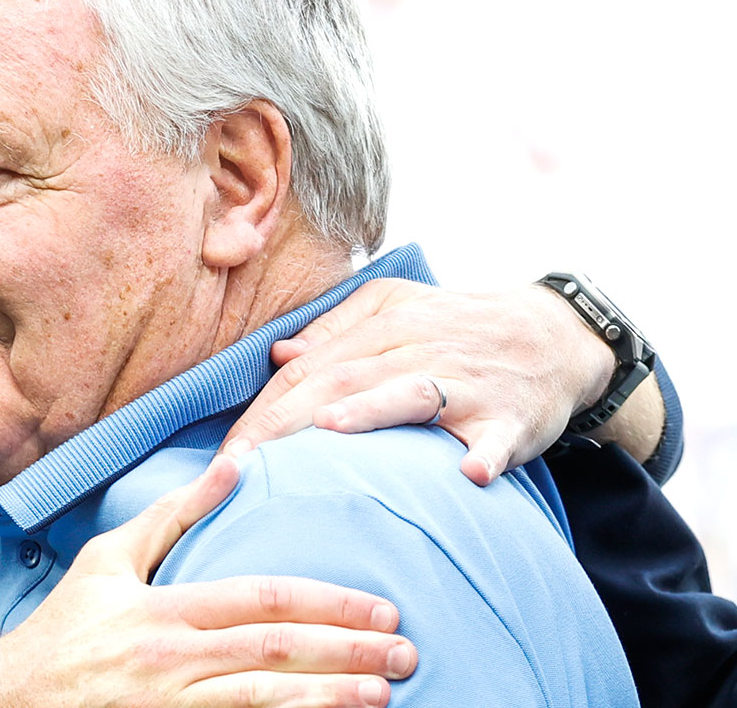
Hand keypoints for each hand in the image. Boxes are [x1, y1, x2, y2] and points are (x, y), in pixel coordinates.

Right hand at [0, 455, 414, 707]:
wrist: (18, 697)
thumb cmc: (67, 624)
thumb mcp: (109, 558)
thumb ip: (174, 513)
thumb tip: (233, 462)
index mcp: (162, 609)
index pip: (258, 600)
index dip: (324, 602)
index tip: (378, 607)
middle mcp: (171, 658)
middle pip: (273, 651)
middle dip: (346, 650)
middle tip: (405, 650)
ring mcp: (173, 705)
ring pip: (264, 700)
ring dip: (329, 696)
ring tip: (383, 692)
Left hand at [220, 279, 615, 485]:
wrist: (557, 334)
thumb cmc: (459, 327)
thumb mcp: (397, 309)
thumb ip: (337, 329)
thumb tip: (280, 354)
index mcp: (383, 328)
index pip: (308, 369)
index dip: (263, 407)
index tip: (226, 451)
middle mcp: (417, 351)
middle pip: (341, 381)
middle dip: (287, 421)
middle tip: (243, 463)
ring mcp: (465, 384)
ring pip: (411, 392)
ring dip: (372, 411)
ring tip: (330, 430)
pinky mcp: (511, 416)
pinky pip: (498, 436)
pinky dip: (487, 453)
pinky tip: (470, 473)